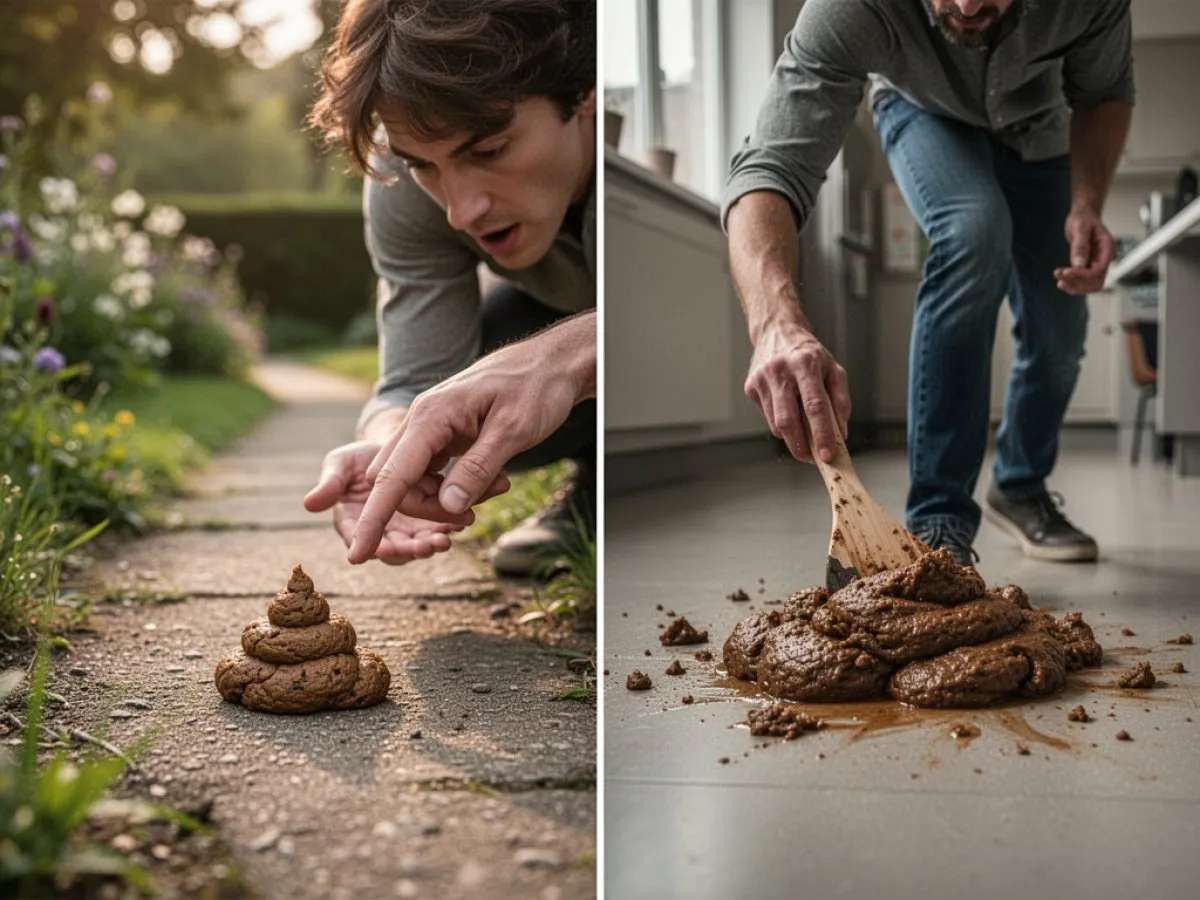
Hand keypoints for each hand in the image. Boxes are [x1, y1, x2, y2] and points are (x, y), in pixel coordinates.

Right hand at [304, 441, 467, 564]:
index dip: (375, 545)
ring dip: (435, 540)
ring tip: (448, 536)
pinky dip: (451, 524)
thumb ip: (330, 483)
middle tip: (430, 545)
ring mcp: (407, 528)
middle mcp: (383, 530)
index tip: (387, 550)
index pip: (363, 537)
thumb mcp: (341, 463)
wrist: (392, 449)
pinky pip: (441, 526)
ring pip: (421, 540)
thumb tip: (308, 504)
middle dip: (413, 549)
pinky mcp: (430, 520)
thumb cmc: (361, 455)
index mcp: (354, 519)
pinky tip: (464, 518)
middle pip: (397, 547)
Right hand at [349, 318, 592, 563]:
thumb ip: (477, 469)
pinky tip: (494, 480)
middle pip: (399, 483)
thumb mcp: (513, 431)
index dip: (374, 519)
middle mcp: (422, 421)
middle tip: (477, 512)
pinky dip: (458, 486)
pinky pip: (436, 472)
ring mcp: (432, 428)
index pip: (391, 476)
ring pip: (418, 480)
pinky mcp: (445, 435)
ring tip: (500, 485)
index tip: (357, 555)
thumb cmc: (535, 388)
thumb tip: (447, 508)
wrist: (550, 363)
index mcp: (430, 416)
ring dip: (449, 498)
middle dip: (428, 509)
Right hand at [744, 319, 850, 462]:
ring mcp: (761, 379)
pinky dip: (782, 424)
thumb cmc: (808, 353)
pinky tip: (789, 411)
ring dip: (793, 437)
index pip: (814, 406)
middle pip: (788, 420)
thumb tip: (841, 433)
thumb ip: (840, 400)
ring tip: (805, 435)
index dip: (822, 433)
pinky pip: (768, 417)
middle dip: (801, 446)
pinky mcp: (750, 387)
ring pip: (776, 423)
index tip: (829, 455)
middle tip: (813, 459)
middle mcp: (780, 371)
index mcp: (805, 364)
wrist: (776, 331)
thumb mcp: (833, 369)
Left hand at [1055, 207, 1115, 294]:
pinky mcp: (1089, 266)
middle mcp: (1105, 258)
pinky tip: (1062, 282)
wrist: (1082, 217)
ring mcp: (1098, 263)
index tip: (1066, 272)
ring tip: (1059, 282)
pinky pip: (1084, 281)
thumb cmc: (1083, 219)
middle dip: (1078, 283)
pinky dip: (1073, 284)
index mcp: (1107, 247)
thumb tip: (1079, 264)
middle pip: (1097, 281)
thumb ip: (1080, 246)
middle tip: (1060, 278)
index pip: (1099, 269)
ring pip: (1090, 284)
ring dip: (1074, 286)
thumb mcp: (1080, 228)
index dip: (1083, 275)